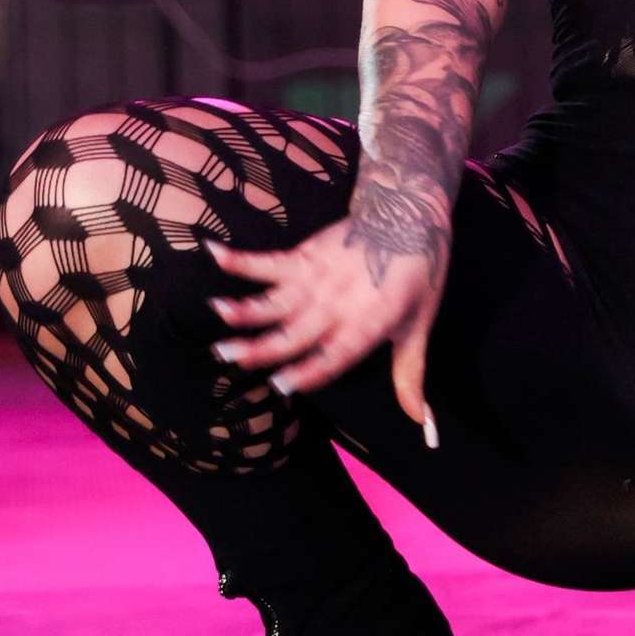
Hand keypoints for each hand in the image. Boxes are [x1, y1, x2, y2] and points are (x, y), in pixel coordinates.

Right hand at [203, 218, 440, 425]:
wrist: (410, 214)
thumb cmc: (418, 275)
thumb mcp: (418, 325)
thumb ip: (410, 374)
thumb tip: (421, 421)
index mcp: (369, 323)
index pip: (337, 353)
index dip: (310, 369)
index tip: (281, 385)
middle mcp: (339, 303)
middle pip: (296, 330)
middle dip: (263, 346)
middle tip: (230, 356)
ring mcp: (320, 278)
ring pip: (277, 300)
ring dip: (246, 308)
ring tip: (218, 313)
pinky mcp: (307, 256)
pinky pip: (269, 262)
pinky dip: (241, 260)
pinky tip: (214, 254)